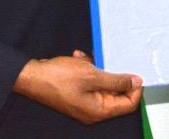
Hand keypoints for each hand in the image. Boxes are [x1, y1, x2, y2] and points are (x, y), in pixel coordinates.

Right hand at [14, 52, 142, 123]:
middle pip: (115, 93)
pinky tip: (79, 57)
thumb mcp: (92, 75)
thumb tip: (135, 82)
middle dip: (112, 73)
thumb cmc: (57, 78)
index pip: (128, 105)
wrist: (32, 75)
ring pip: (102, 83)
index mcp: (98, 110)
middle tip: (107, 59)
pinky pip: (90, 80)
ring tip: (88, 58)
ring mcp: (84, 102)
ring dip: (98, 67)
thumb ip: (116, 80)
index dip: (135, 89)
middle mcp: (93, 110)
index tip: (136, 72)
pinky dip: (87, 67)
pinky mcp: (77, 92)